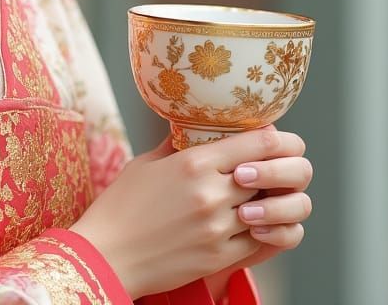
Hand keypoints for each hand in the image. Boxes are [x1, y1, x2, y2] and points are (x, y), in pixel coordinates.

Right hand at [70, 126, 308, 298]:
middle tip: (277, 168)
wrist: (106, 255)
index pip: (260, 144)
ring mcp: (218, 228)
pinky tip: (253, 224)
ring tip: (263, 197)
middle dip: (279, 171)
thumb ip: (177, 145)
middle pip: (272, 176)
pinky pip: (259, 242)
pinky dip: (263, 231)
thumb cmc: (121, 206)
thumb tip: (192, 129)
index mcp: (194, 163)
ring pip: (269, 209)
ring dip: (270, 202)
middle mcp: (211, 193)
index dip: (281, 140)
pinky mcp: (219, 257)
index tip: (281, 139)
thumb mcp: (147, 164)